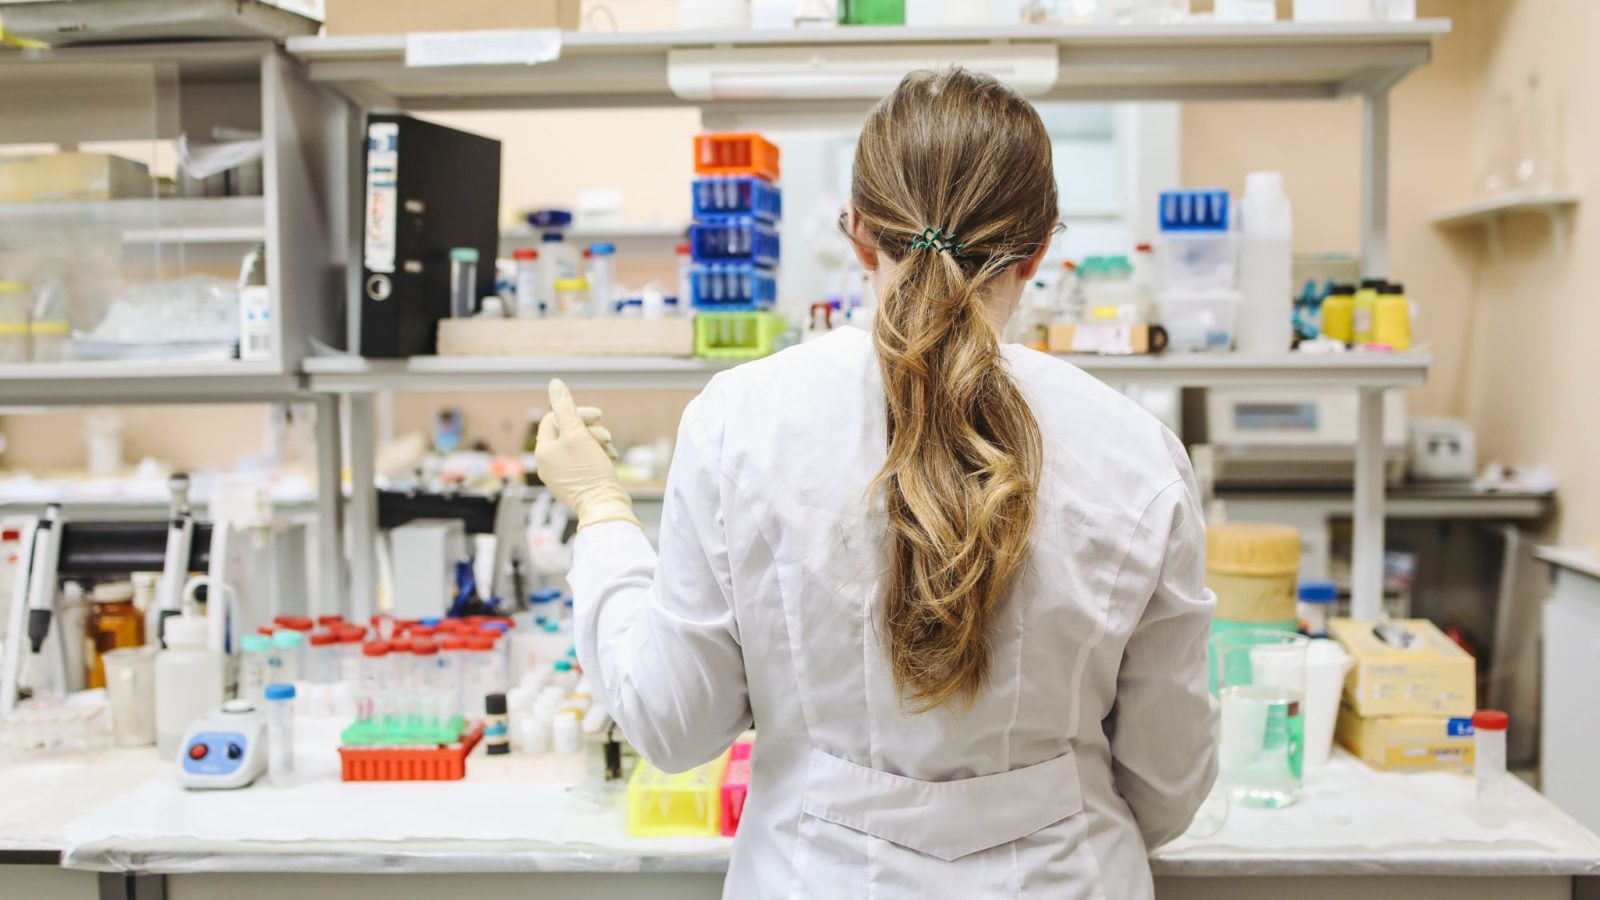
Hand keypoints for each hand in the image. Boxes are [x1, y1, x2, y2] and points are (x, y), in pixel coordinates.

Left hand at [535, 379, 638, 529]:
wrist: (604, 506)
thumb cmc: (590, 470)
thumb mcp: (577, 433)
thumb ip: (565, 407)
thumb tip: (554, 383)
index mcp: (543, 451)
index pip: (554, 418)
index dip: (575, 412)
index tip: (597, 415)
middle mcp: (547, 463)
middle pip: (567, 432)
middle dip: (589, 429)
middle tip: (606, 435)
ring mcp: (560, 475)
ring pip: (578, 446)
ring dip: (596, 442)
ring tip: (609, 449)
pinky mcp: (574, 484)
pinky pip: (583, 461)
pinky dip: (596, 456)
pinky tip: (609, 459)